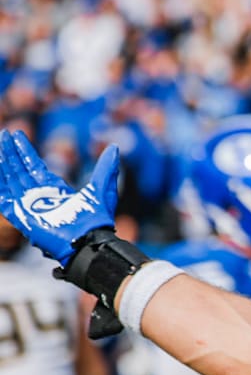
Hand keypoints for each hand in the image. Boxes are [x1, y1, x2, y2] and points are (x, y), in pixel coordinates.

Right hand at [0, 130, 118, 265]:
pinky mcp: (20, 215)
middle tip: (4, 134)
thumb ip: (106, 167)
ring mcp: (28, 205)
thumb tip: (114, 147)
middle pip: (20, 171)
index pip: (35, 167)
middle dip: (11, 154)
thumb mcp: (103, 187)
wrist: (88, 240)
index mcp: (55, 189)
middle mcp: (39, 196)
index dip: (25, 152)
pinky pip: (4, 197)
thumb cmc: (96, 218)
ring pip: (11, 179)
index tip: (18, 136)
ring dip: (4, 163)